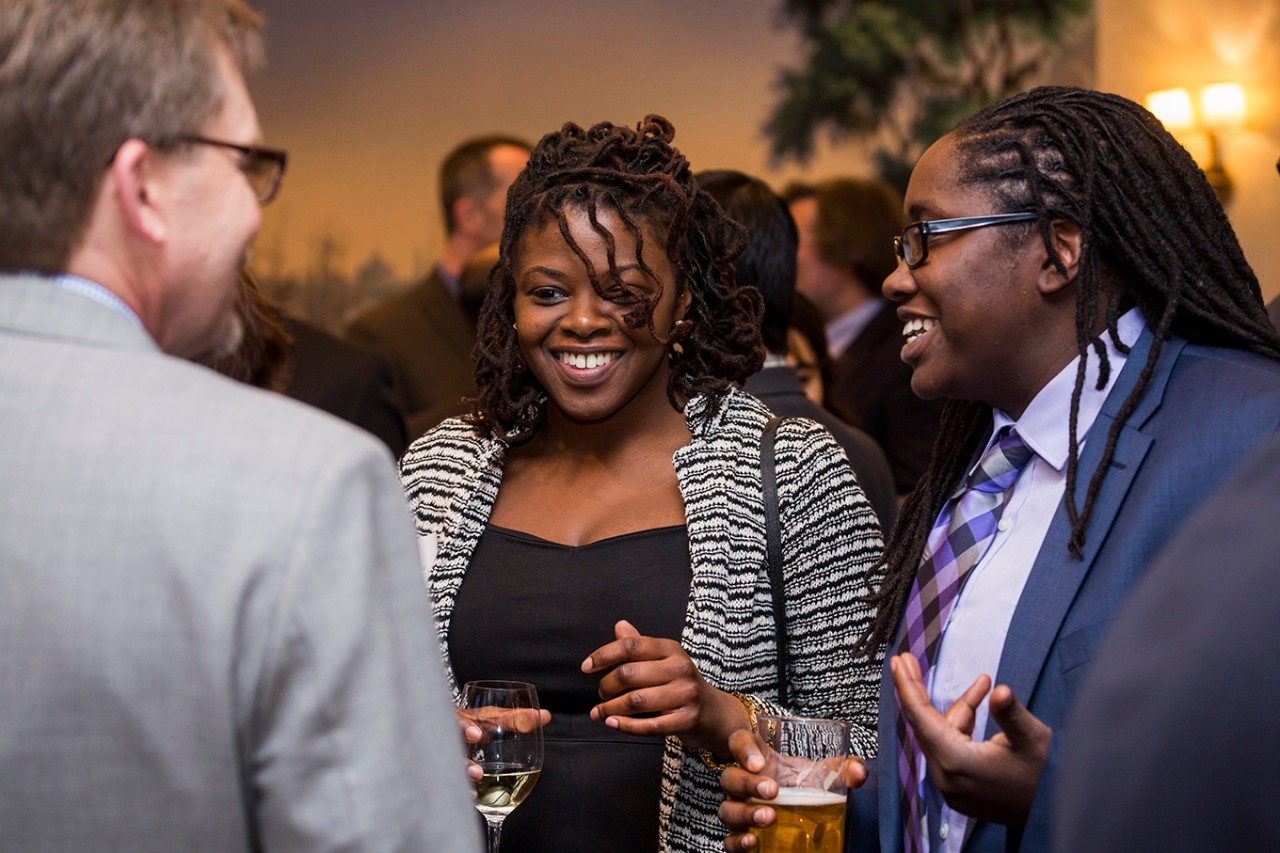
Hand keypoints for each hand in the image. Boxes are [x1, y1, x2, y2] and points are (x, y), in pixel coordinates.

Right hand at [456, 706, 551, 782]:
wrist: (447, 732)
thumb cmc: (474, 724)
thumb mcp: (494, 719)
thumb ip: (518, 719)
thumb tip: (547, 716)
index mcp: (462, 722)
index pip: (460, 721)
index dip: (466, 727)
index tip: (477, 735)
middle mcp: (451, 740)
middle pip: (450, 749)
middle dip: (463, 758)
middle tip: (478, 771)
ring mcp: (448, 758)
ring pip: (450, 767)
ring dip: (465, 773)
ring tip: (478, 778)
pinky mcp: (450, 774)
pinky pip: (452, 784)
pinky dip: (464, 790)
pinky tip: (473, 797)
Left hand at [582, 620, 747, 753]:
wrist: (715, 713)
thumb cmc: (681, 684)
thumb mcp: (665, 660)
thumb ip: (640, 646)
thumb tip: (619, 626)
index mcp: (671, 649)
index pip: (631, 646)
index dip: (604, 655)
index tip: (586, 666)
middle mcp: (680, 668)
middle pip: (629, 674)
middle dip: (606, 686)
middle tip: (601, 694)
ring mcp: (685, 694)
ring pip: (636, 701)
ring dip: (610, 709)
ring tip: (599, 712)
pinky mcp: (686, 719)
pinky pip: (648, 725)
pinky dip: (625, 725)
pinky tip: (612, 723)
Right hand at [718, 729, 867, 850]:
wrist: (796, 809)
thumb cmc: (802, 783)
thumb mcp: (821, 772)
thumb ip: (842, 769)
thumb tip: (858, 771)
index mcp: (758, 759)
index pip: (739, 743)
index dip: (744, 749)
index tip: (760, 761)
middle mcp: (741, 781)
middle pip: (729, 776)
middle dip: (748, 783)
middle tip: (772, 790)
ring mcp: (737, 807)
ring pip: (726, 809)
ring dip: (744, 814)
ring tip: (769, 817)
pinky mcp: (739, 833)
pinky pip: (728, 839)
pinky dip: (736, 842)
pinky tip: (753, 842)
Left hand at [890, 652, 1050, 824]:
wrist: (1056, 814)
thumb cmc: (1046, 775)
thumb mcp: (1032, 738)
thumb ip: (1010, 713)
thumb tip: (1000, 692)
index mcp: (956, 762)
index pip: (919, 717)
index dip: (907, 686)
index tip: (897, 661)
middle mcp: (946, 778)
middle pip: (925, 725)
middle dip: (919, 691)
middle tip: (907, 660)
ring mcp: (952, 788)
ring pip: (942, 736)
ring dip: (959, 709)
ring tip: (984, 685)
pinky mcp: (960, 791)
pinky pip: (951, 749)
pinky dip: (962, 727)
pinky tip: (981, 706)